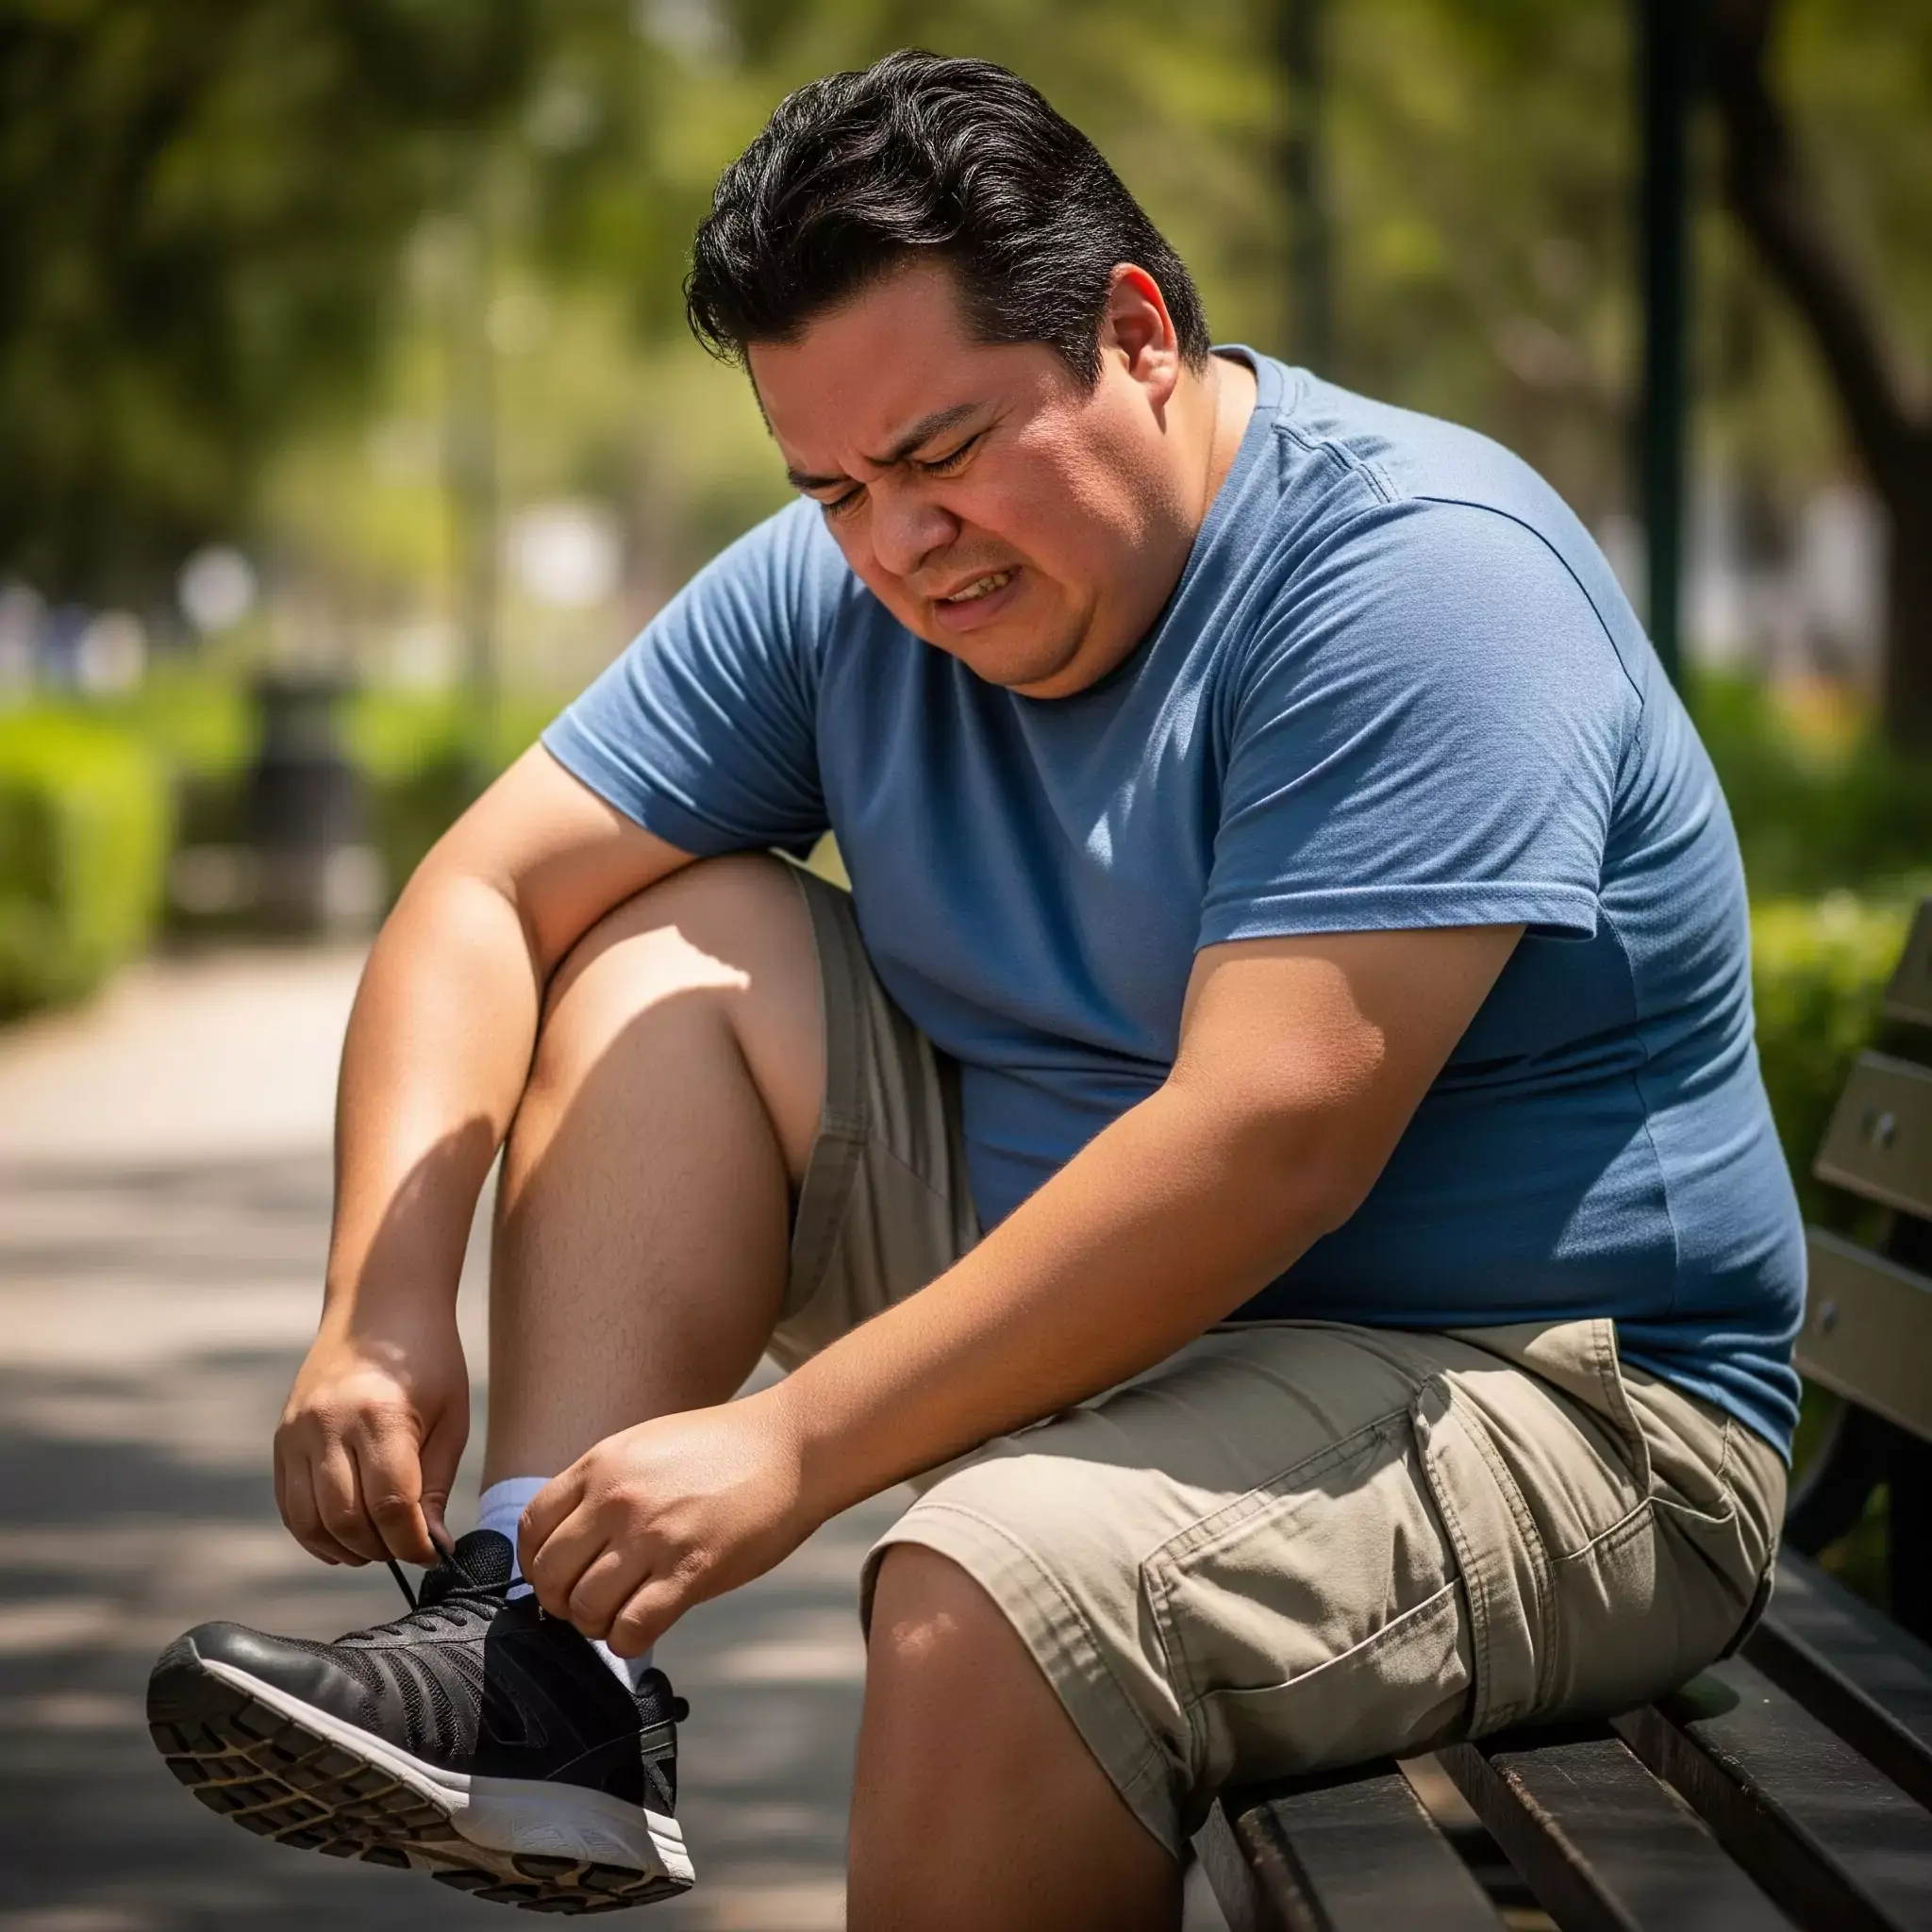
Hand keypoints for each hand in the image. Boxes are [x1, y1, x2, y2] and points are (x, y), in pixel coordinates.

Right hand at [274, 1310, 468, 1567]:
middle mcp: (329, 1425)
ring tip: (377, 1545)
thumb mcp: (451, 1418)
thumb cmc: (427, 1359)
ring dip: (346, 1548)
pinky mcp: (282, 1438)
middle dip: (381, 1549)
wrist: (379, 1307)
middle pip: (347, 1519)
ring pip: (310, 1521)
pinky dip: (314, 1533)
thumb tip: (432, 1545)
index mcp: (380, 1416)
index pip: (391, 1504)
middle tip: (407, 1549)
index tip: (433, 1553)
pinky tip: (344, 1538)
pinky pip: (290, 1504)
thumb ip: (436, 1485)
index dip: (412, 1542)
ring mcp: (298, 1432)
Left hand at [520, 1394, 814, 1657]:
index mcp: (602, 1465)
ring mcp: (654, 1536)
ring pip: (586, 1609)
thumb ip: (604, 1486)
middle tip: (588, 1604)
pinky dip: (628, 1641)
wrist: (792, 1446)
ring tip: (620, 1615)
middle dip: (562, 1602)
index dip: (535, 1565)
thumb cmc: (725, 1448)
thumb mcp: (646, 1445)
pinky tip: (645, 1627)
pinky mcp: (691, 1571)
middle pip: (551, 1576)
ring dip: (596, 1625)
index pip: (533, 1529)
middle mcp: (618, 1499)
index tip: (556, 1577)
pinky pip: (632, 1629)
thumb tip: (570, 1539)